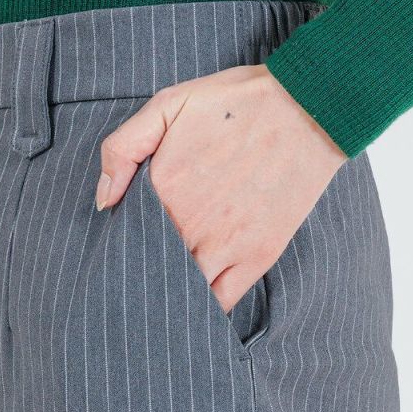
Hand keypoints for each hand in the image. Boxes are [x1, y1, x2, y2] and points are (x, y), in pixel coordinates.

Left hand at [95, 63, 347, 313]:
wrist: (308, 106)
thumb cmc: (236, 103)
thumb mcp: (167, 104)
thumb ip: (122, 148)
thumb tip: (104, 201)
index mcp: (163, 190)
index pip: (125, 236)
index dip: (120, 242)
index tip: (123, 242)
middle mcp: (190, 225)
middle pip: (151, 266)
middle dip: (142, 271)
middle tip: (140, 270)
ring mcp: (226, 245)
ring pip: (183, 288)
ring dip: (171, 292)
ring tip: (165, 289)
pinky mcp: (258, 256)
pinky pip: (223, 301)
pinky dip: (205, 308)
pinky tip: (196, 303)